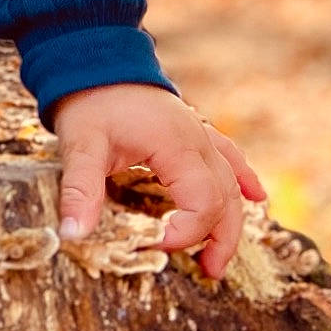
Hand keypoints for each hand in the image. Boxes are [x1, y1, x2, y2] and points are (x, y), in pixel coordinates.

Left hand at [53, 83, 265, 279]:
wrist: (93, 57)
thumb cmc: (89, 100)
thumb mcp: (80, 145)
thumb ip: (80, 190)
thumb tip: (72, 235)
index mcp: (177, 146)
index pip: (202, 203)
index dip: (185, 233)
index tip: (153, 248)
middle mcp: (198, 142)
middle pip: (226, 199)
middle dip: (219, 239)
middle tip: (208, 273)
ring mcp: (200, 134)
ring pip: (232, 184)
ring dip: (232, 221)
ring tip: (220, 259)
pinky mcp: (194, 131)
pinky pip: (229, 158)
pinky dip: (243, 179)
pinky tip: (258, 197)